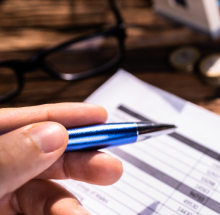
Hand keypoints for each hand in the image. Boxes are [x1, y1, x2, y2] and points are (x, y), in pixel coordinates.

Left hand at [0, 103, 122, 213]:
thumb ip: (9, 155)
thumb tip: (53, 134)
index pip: (21, 122)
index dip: (64, 116)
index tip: (100, 116)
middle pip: (41, 156)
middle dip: (79, 161)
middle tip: (108, 168)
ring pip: (42, 191)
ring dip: (68, 202)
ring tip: (80, 214)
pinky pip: (35, 213)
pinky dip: (59, 213)